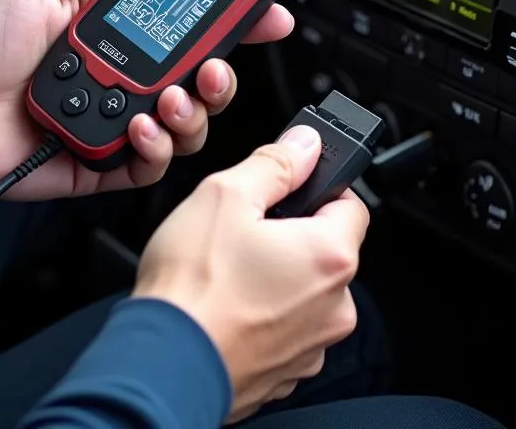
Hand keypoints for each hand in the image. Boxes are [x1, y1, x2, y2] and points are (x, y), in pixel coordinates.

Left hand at [0, 0, 292, 198]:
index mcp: (107, 20)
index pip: (184, 12)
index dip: (229, 11)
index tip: (263, 5)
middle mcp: (119, 68)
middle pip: (198, 71)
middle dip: (223, 67)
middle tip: (218, 62)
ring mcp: (112, 114)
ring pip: (185, 120)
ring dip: (192, 109)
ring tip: (167, 96)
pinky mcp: (100, 159)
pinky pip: (149, 164)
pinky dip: (156, 149)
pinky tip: (139, 127)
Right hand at [133, 126, 368, 423]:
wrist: (163, 362)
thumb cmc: (192, 285)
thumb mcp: (224, 195)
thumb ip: (273, 164)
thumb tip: (304, 144)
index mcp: (330, 257)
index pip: (352, 203)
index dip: (316, 186)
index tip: (286, 184)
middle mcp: (335, 306)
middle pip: (324, 248)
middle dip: (288, 233)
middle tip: (239, 227)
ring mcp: (312, 345)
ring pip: (303, 290)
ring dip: (274, 275)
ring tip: (223, 270)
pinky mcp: (286, 372)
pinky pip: (283, 327)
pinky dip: (260, 313)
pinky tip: (223, 303)